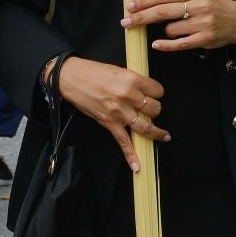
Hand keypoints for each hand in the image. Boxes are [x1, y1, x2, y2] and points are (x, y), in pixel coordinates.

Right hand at [54, 56, 168, 170]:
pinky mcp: (109, 123)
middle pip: (155, 109)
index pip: (157, 90)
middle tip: (150, 109)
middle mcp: (128, 96)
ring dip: (156, 132)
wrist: (71, 78)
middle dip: (155, 109)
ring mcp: (119, 112)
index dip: (157, 92)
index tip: (154, 93)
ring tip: (164, 136)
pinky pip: (123, 142)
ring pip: (146, 126)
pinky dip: (131, 155)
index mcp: (132, 79)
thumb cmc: (93, 71)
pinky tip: (137, 166)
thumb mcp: (119, 70)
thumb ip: (133, 81)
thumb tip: (144, 91)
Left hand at [123, 0, 235, 53]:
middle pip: (163, 12)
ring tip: (174, 29)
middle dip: (141, 17)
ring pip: (170, 29)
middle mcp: (198, 6)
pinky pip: (179, 44)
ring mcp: (202, 23)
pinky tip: (157, 45)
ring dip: (164, 32)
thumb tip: (147, 4)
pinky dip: (166, 45)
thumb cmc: (213, 7)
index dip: (145, 1)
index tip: (130, 6)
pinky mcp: (205, 39)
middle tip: (126, 22)